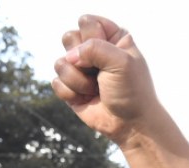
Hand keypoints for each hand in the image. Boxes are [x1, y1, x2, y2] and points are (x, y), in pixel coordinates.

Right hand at [52, 16, 163, 150]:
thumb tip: (69, 57)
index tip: (109, 55)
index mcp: (111, 38)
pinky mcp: (71, 87)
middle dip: (82, 58)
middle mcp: (94, 50)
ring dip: (79, 80)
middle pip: (69, 37)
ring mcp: (81, 69)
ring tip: (96, 89)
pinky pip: (57, 83)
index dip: (92, 37)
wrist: (131, 124)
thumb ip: (94, 47)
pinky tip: (87, 99)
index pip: (86, 21)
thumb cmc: (132, 92)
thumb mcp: (121, 62)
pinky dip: (71, 93)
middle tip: (99, 72)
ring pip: (60, 62)